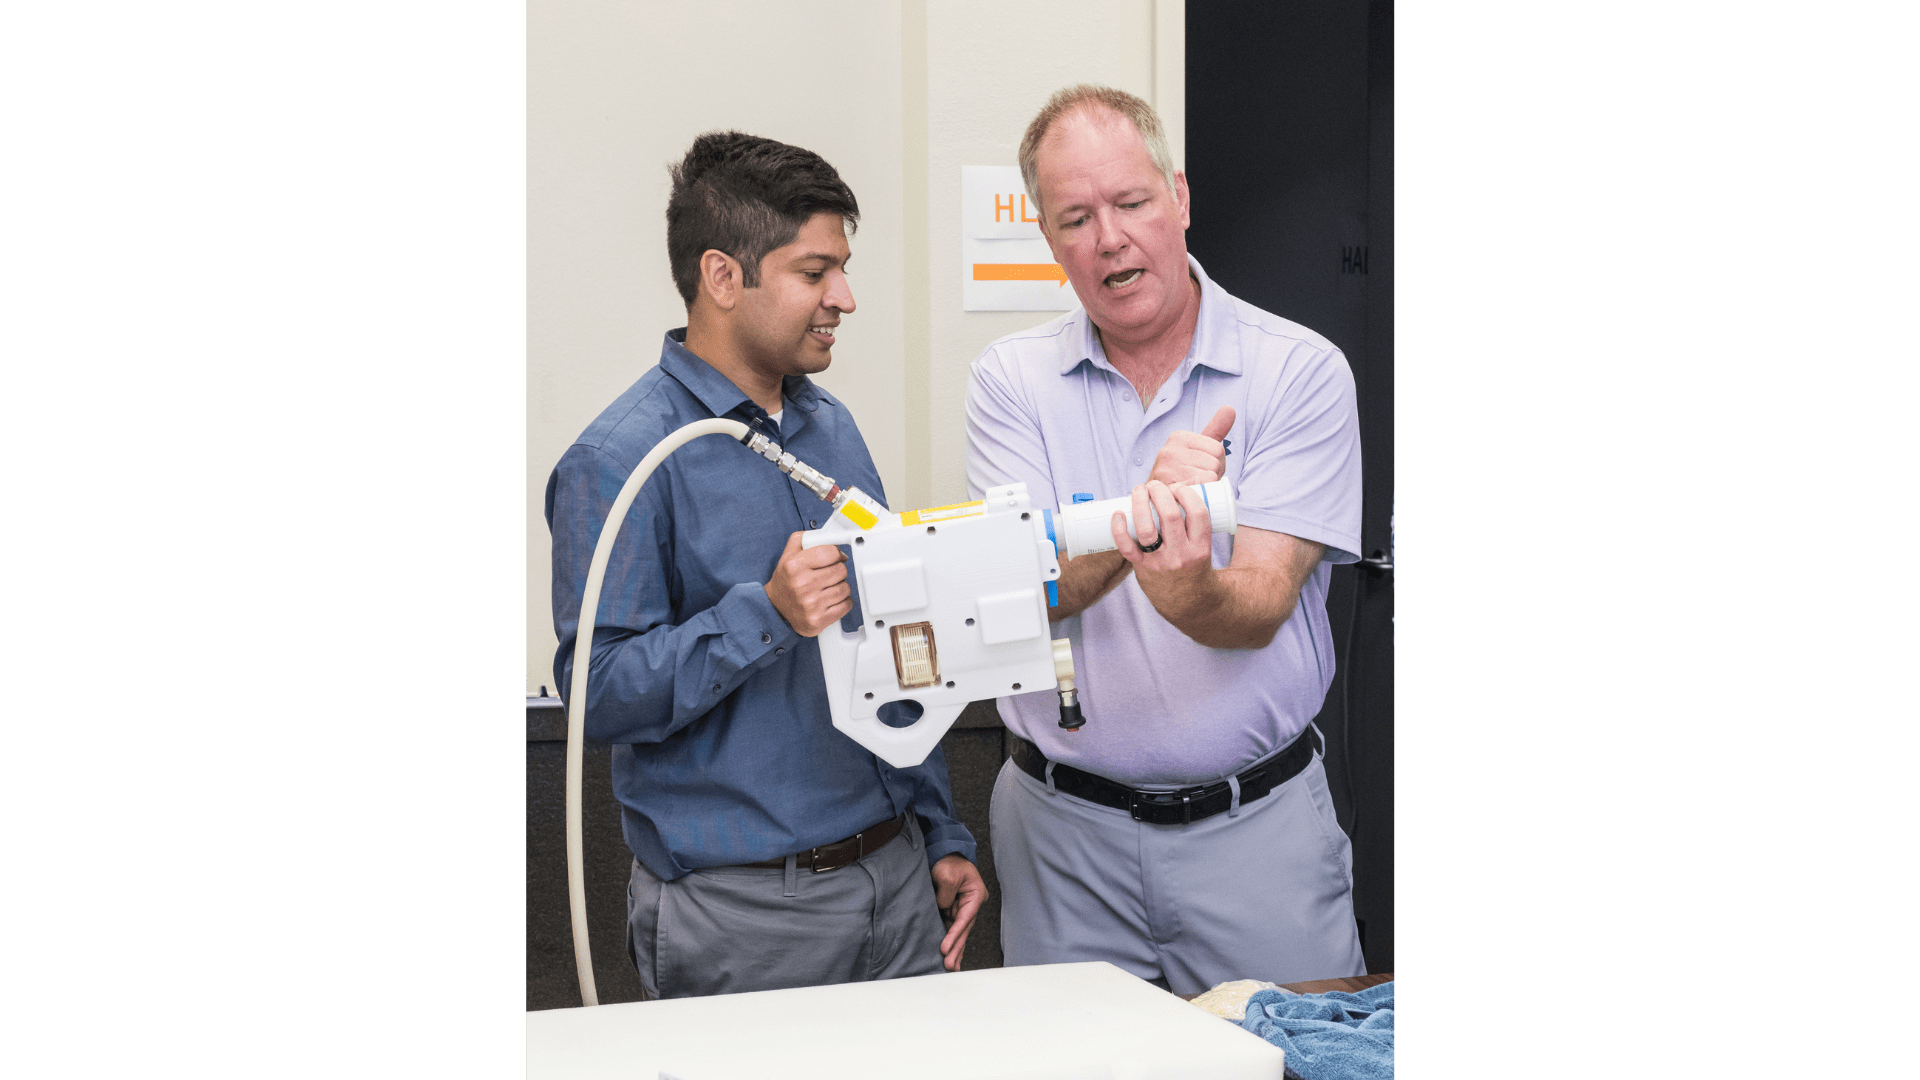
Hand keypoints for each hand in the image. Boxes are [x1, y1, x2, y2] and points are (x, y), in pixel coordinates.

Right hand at [764, 532, 850, 636]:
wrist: (775, 608)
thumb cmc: (786, 580)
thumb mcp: (789, 554)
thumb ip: (807, 538)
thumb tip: (832, 536)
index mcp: (795, 566)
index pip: (831, 552)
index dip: (836, 553)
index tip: (834, 557)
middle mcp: (802, 585)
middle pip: (841, 570)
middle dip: (838, 570)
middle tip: (829, 573)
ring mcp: (811, 604)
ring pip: (845, 588)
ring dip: (840, 586)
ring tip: (828, 587)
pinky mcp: (818, 620)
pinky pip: (846, 605)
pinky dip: (843, 601)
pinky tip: (831, 599)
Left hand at [930, 854, 987, 971]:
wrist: (945, 854)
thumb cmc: (949, 862)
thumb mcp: (947, 874)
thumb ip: (946, 894)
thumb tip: (944, 910)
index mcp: (976, 895)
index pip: (964, 919)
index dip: (954, 935)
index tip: (945, 949)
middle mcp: (972, 904)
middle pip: (965, 930)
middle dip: (957, 948)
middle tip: (950, 966)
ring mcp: (964, 909)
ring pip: (960, 933)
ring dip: (956, 949)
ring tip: (951, 966)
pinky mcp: (954, 911)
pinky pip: (954, 929)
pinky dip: (952, 942)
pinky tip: (951, 954)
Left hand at [1111, 480, 1214, 582]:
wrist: (1187, 601)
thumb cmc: (1193, 565)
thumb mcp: (1203, 544)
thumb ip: (1196, 519)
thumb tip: (1194, 482)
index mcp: (1200, 546)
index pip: (1197, 513)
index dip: (1187, 494)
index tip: (1178, 488)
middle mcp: (1181, 554)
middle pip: (1170, 516)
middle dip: (1160, 493)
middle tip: (1155, 486)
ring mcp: (1160, 562)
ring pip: (1147, 529)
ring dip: (1140, 504)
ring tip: (1139, 491)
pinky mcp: (1142, 567)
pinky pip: (1127, 548)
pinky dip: (1119, 529)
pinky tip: (1118, 514)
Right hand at [1148, 405, 1234, 486]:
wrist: (1161, 499)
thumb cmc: (1185, 472)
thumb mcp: (1200, 448)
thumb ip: (1215, 429)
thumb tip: (1230, 408)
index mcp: (1178, 437)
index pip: (1218, 449)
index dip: (1216, 462)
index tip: (1202, 467)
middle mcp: (1169, 451)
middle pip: (1215, 464)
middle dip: (1212, 475)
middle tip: (1198, 480)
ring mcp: (1166, 470)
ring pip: (1209, 478)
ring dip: (1207, 487)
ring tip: (1193, 487)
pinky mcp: (1167, 489)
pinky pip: (1200, 489)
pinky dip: (1200, 494)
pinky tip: (1190, 494)